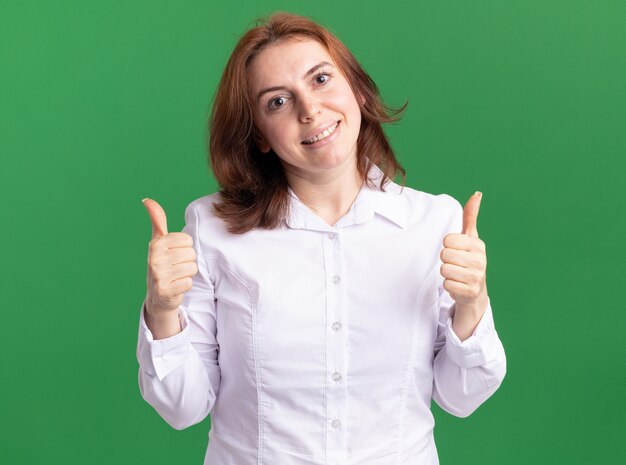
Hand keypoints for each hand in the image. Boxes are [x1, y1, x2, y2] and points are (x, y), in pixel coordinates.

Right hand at [143, 198, 197, 316]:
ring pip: (192, 268)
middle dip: (187, 262)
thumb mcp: (159, 242)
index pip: (187, 240)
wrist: (157, 296)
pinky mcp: (165, 290)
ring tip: (176, 276)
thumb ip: (157, 221)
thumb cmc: (162, 264)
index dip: (185, 248)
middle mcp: (154, 258)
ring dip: (187, 274)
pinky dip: (185, 286)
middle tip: (175, 267)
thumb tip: (147, 199)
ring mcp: (158, 275)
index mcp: (156, 244)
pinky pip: (189, 283)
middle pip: (191, 254)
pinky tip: (175, 286)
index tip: (174, 254)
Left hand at [440, 192, 488, 323]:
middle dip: (446, 260)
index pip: (447, 240)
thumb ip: (470, 216)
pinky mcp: (471, 292)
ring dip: (446, 273)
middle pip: (444, 255)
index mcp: (478, 245)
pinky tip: (457, 285)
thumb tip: (477, 193)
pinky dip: (449, 286)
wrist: (475, 291)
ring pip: (444, 270)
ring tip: (456, 274)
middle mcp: (480, 260)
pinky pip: (447, 285)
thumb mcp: (470, 238)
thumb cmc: (468, 259)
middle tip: (455, 264)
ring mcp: (477, 277)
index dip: (447, 246)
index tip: (456, 250)